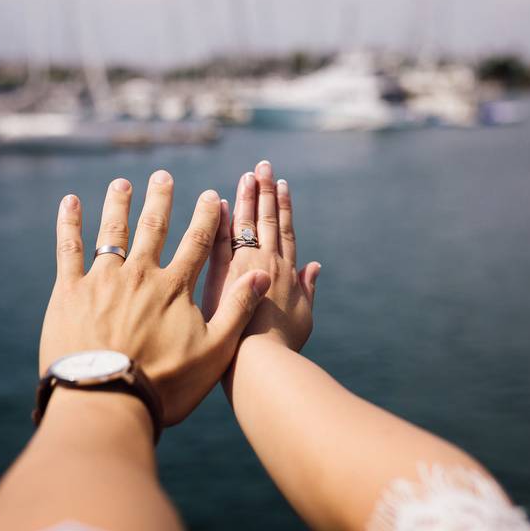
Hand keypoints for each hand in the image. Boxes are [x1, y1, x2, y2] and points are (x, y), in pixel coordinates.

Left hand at [39, 171, 271, 424]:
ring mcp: (102, 280)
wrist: (106, 400)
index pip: (196, 243)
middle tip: (163, 175)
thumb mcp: (214, 352)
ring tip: (122, 184)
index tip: (211, 196)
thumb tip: (261, 272)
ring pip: (112, 232)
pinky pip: (69, 249)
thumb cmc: (164, 384)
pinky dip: (70, 224)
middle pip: (153, 227)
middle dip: (160, 199)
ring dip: (118, 204)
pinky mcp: (69, 292)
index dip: (206, 218)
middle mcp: (140, 275)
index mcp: (174, 288)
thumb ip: (237, 308)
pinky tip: (70, 202)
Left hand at [202, 161, 319, 350]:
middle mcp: (265, 263)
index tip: (281, 183)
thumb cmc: (281, 349)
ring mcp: (241, 268)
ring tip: (246, 174)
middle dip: (264, 191)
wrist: (259, 365)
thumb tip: (314, 266)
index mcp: (285, 273)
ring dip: (244, 197)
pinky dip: (218, 221)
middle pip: (265, 220)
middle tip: (262, 165)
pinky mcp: (217, 277)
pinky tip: (215, 202)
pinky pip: (217, 241)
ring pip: (243, 224)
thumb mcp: (303, 319)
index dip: (284, 206)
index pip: (285, 231)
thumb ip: (308, 289)